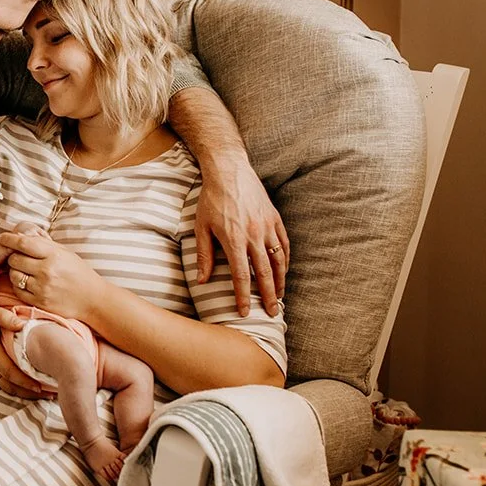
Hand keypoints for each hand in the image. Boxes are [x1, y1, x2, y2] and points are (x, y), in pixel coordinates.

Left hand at [0, 231, 107, 321]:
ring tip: (25, 271)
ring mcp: (42, 287)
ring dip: (15, 271)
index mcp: (54, 255)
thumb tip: (21, 235)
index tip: (1, 237)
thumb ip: (44, 244)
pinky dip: (19, 285)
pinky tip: (27, 282)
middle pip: (14, 259)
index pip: (23, 243)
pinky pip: (18, 290)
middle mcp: (47, 271)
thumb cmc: (79, 272)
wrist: (93, 299)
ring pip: (14, 275)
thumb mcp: (65, 253)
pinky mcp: (40, 301)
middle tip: (19, 257)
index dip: (9, 239)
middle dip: (13, 256)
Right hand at [0, 304, 42, 397]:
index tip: (42, 388)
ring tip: (36, 394)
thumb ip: (4, 316)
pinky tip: (18, 389)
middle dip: (26, 391)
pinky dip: (6, 387)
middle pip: (6, 383)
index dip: (25, 382)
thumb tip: (22, 325)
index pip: (10, 371)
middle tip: (47, 395)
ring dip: (18, 391)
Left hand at [195, 156, 287, 316]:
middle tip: (271, 313)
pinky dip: (285, 261)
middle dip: (268, 296)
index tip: (245, 312)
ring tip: (279, 298)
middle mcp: (254, 236)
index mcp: (234, 240)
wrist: (229, 172)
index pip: (241, 276)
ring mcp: (267, 227)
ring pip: (278, 261)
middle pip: (264, 273)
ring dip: (280, 282)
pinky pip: (284, 245)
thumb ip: (204, 255)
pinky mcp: (275, 220)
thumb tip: (202, 280)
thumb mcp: (201, 227)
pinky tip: (283, 272)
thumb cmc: (211, 200)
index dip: (243, 296)